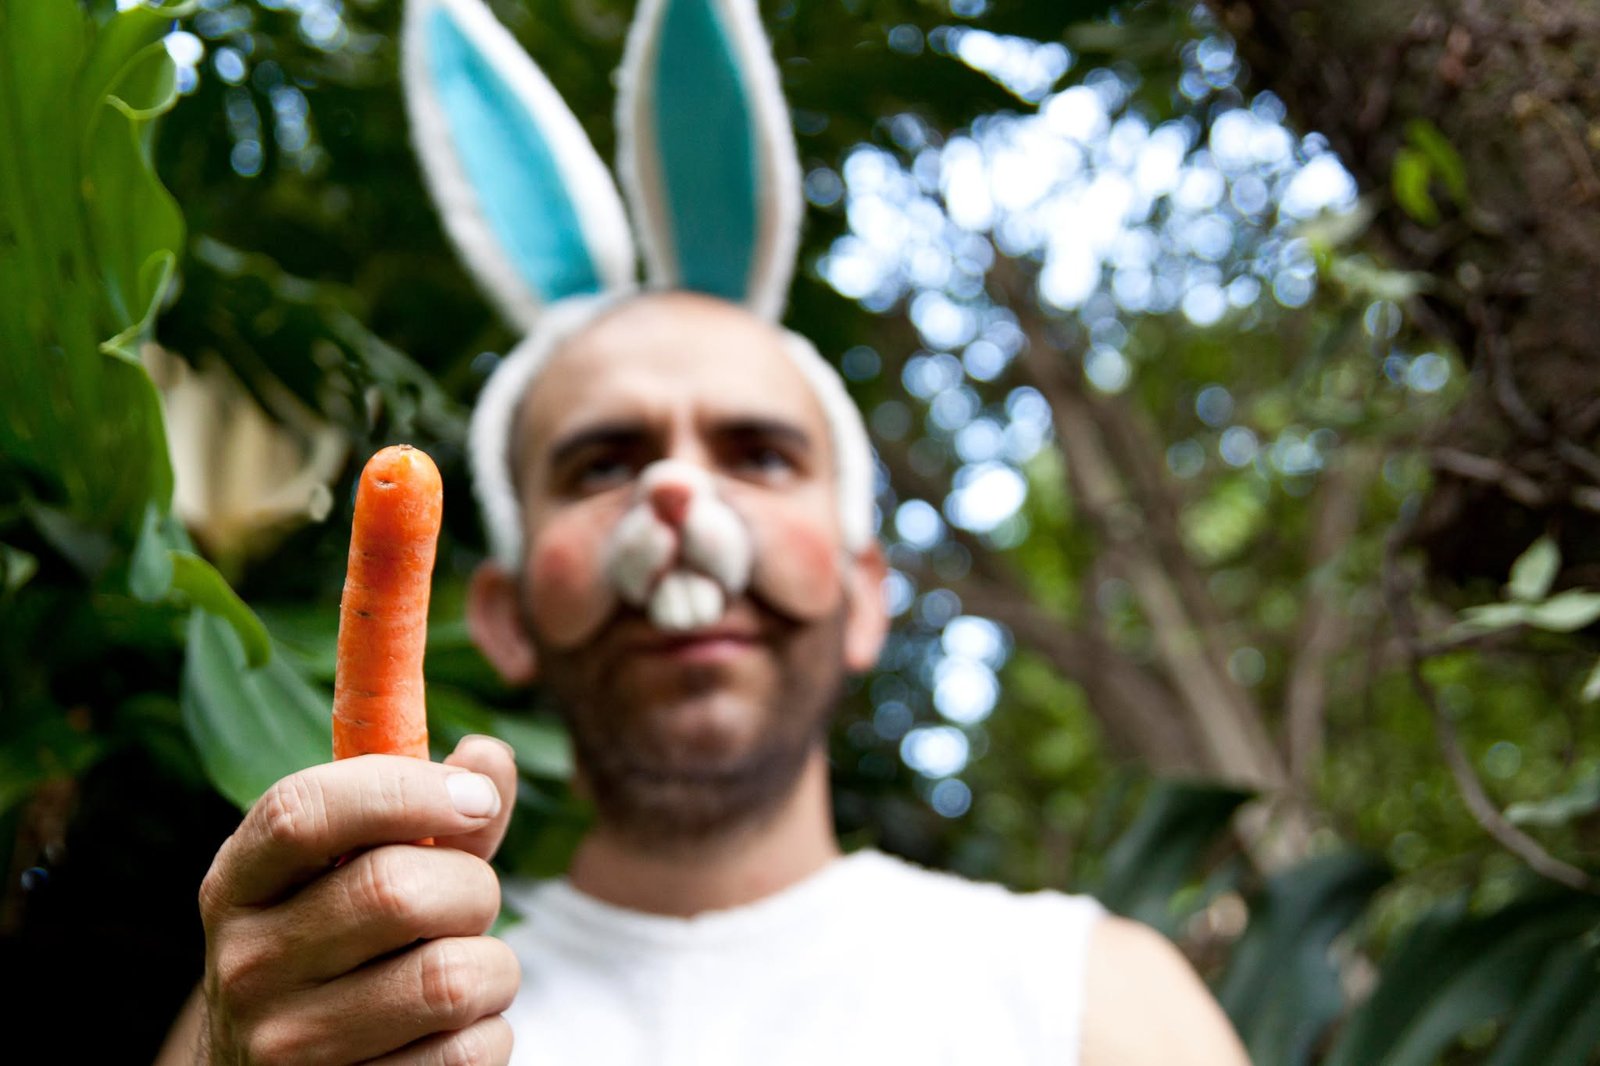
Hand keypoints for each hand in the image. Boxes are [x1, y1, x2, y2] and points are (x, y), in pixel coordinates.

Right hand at [196, 736, 520, 1064]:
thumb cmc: (343, 948)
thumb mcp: (358, 871)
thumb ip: (430, 812)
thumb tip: (487, 759)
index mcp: (239, 884)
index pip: (303, 812)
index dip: (406, 791)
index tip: (476, 798)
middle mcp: (246, 966)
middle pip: (396, 890)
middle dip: (472, 887)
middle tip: (469, 904)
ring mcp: (286, 1047)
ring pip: (448, 978)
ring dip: (493, 968)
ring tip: (468, 972)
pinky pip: (466, 1053)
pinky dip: (489, 1033)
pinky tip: (453, 1031)